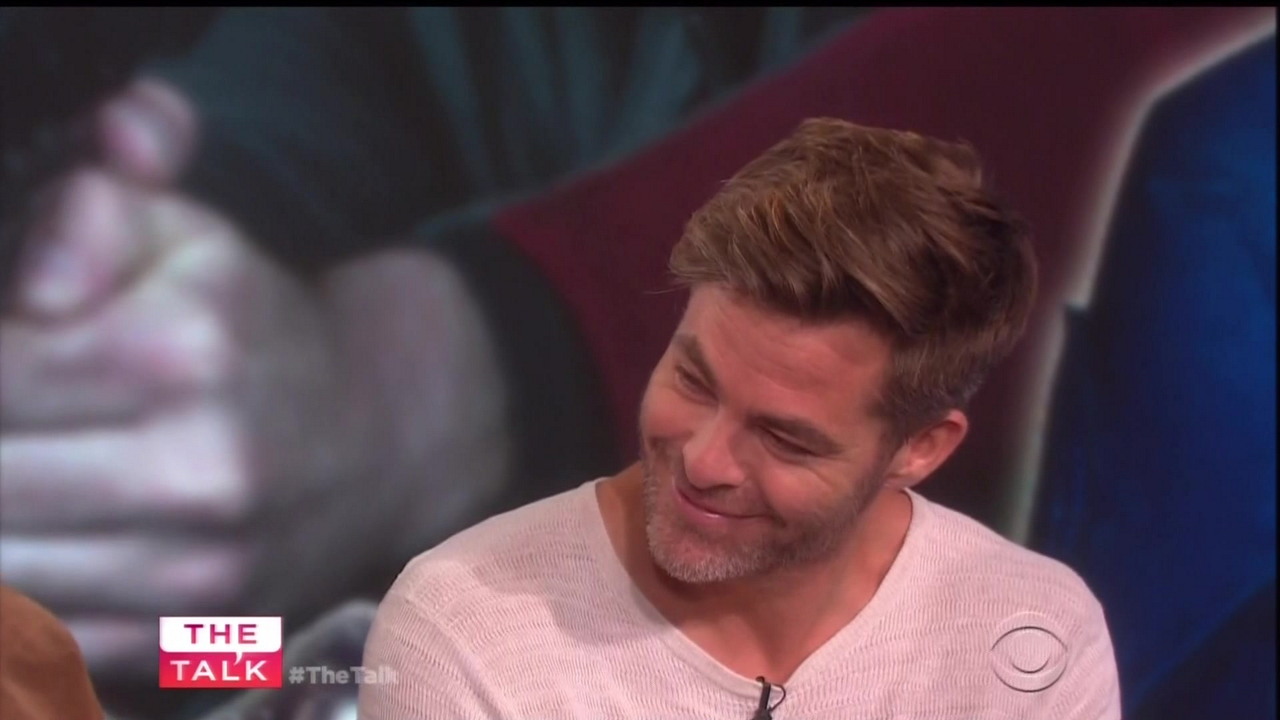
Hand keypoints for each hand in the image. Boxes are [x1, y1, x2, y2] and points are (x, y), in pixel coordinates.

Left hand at [0, 79, 510, 679]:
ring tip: (32, 468)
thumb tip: (36, 279)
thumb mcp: (188, 235)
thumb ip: (93, 208)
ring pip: (6, 565)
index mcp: (183, 350)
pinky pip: (46, 635)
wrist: (379, 440)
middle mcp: (198, 471)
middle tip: (20, 424)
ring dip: (4, 517)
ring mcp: (198, 570)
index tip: (14, 357)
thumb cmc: (261, 330)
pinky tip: (47, 535)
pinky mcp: (193, 638)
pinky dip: (24, 590)